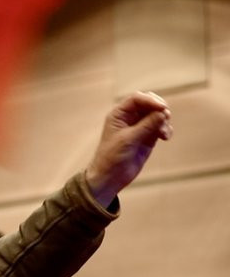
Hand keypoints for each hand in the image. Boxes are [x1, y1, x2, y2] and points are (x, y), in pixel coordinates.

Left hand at [85, 91, 172, 206]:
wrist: (110, 177)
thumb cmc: (112, 156)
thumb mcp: (128, 139)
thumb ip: (146, 125)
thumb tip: (163, 112)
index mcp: (118, 114)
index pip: (137, 99)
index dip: (151, 100)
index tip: (162, 108)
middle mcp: (129, 118)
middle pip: (149, 104)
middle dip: (159, 108)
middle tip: (165, 117)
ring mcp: (139, 127)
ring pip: (157, 115)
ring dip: (164, 121)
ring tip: (163, 134)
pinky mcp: (147, 137)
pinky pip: (160, 127)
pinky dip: (165, 129)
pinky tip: (165, 137)